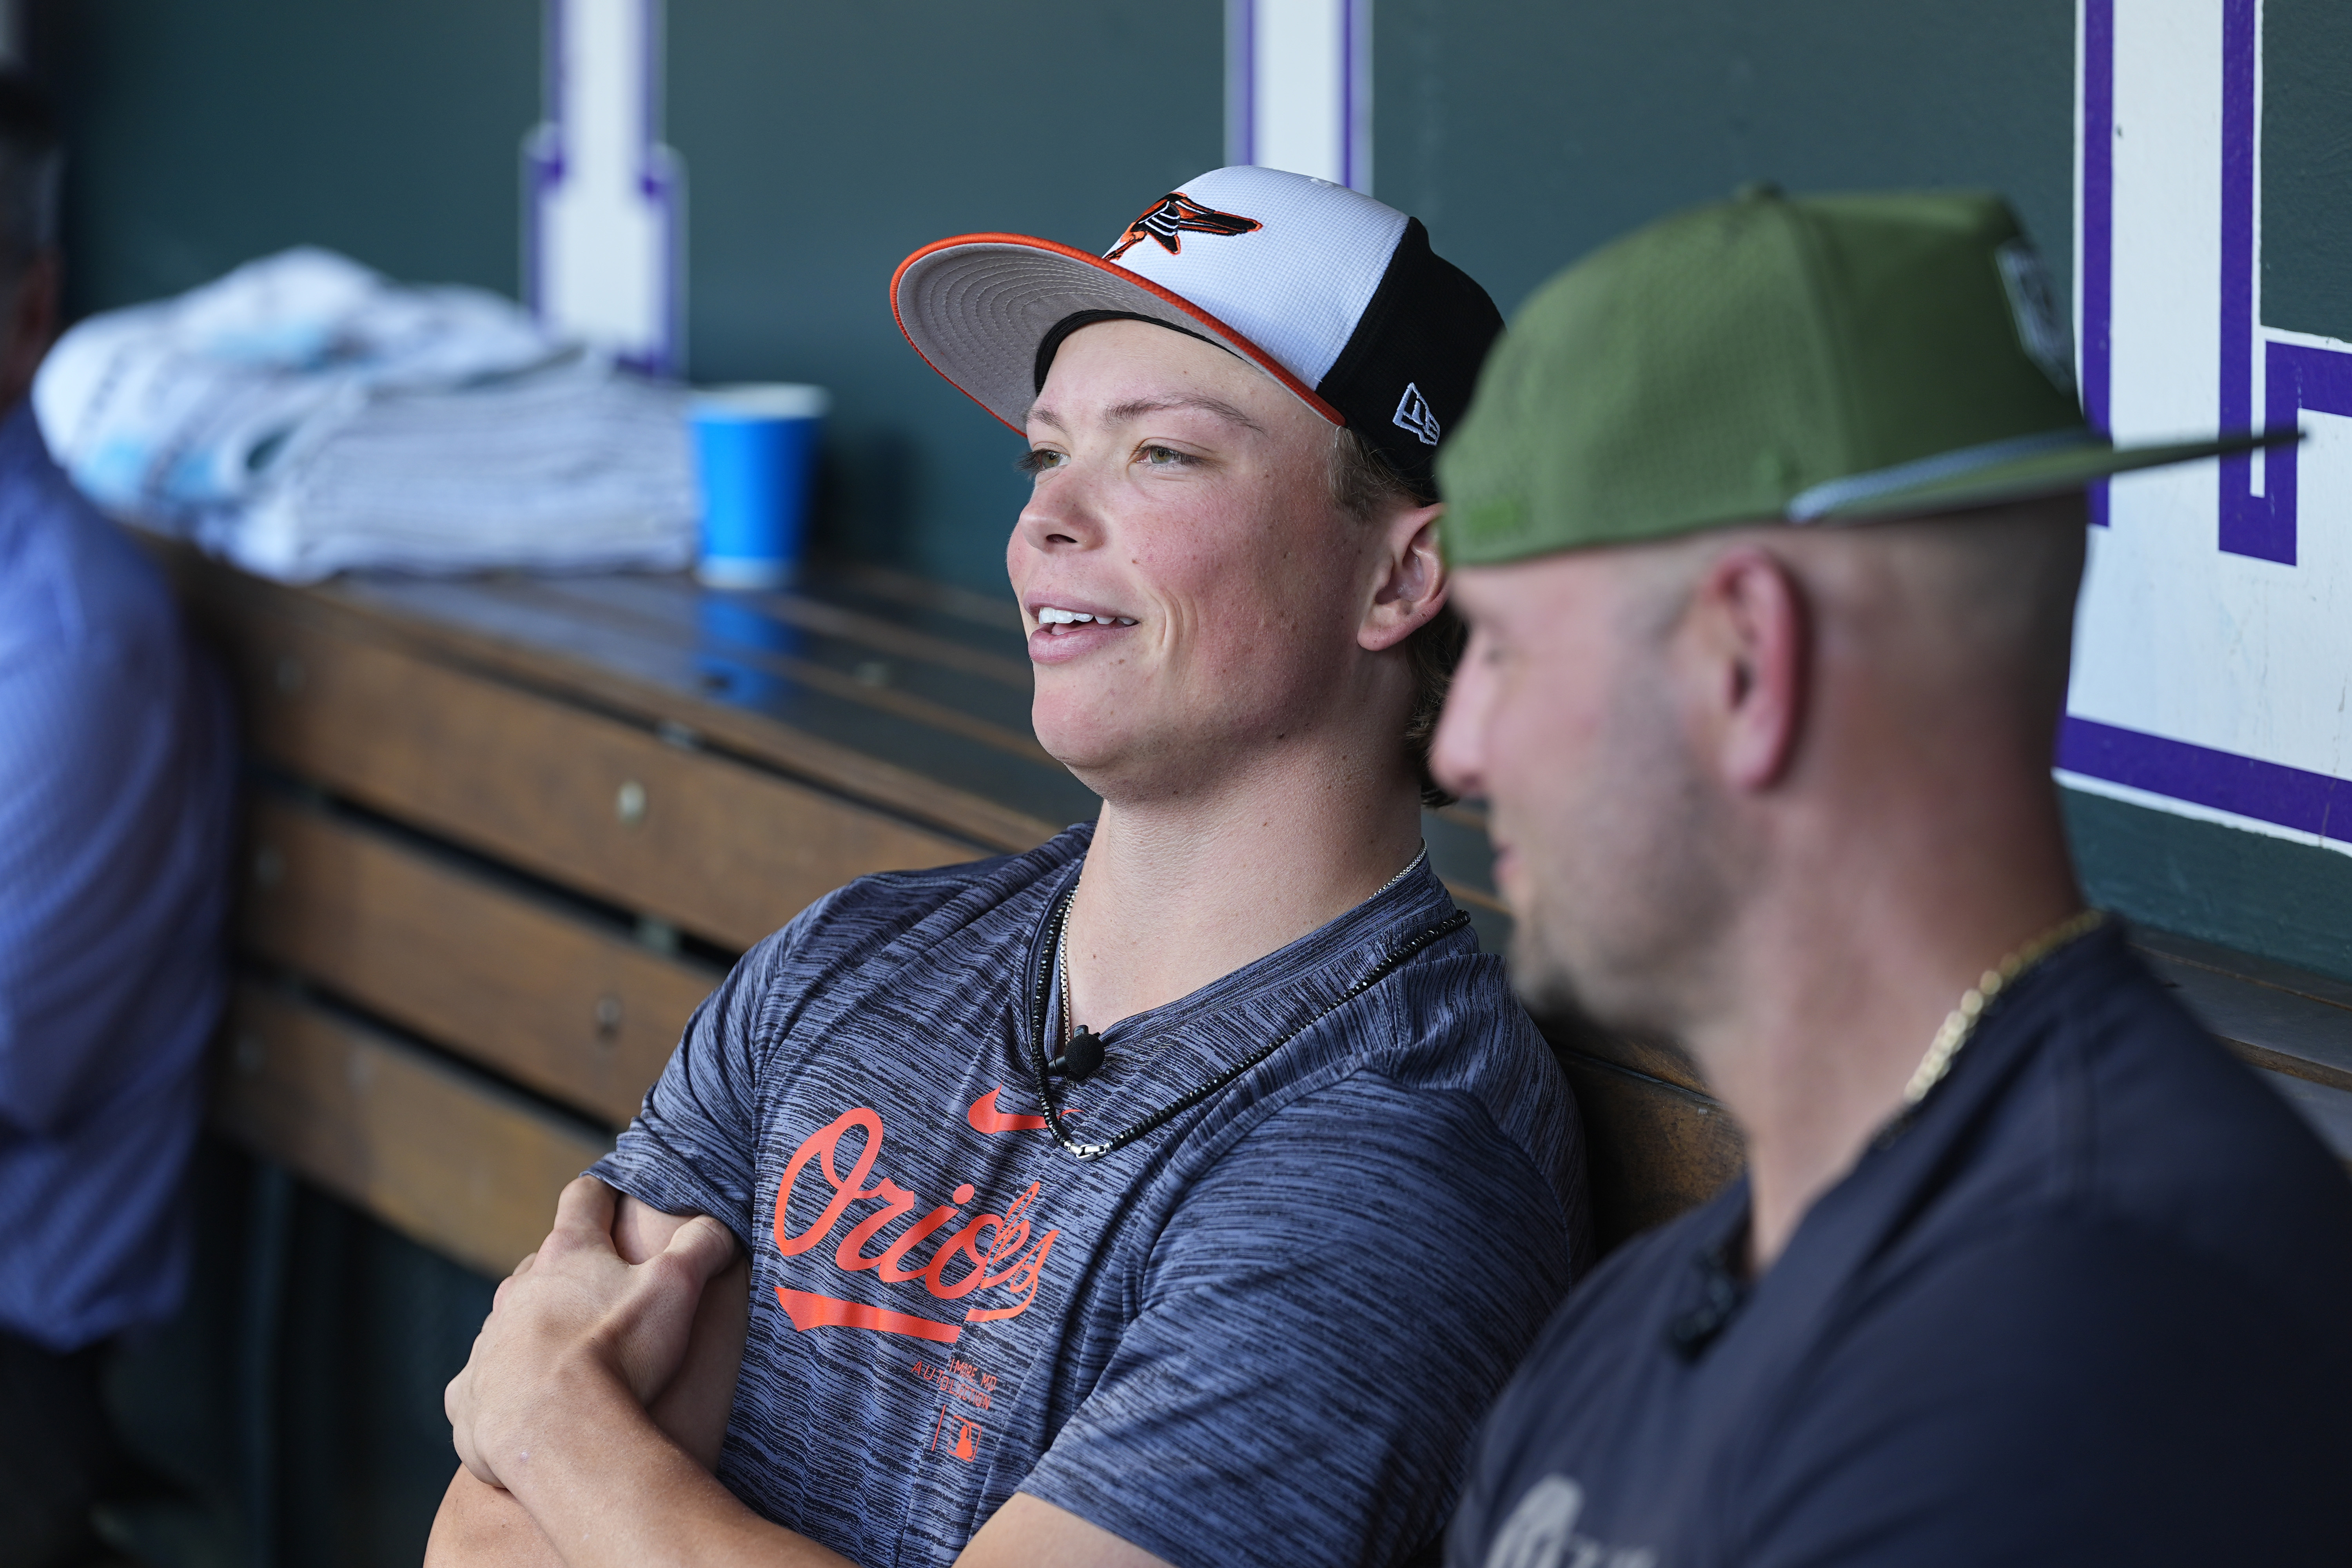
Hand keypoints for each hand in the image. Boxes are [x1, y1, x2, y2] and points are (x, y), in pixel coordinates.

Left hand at [445, 1177, 737, 1490]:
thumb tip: (717, 1225)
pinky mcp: (470, 1393)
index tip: (615, 1198)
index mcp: (568, 1253)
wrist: (555, 1433)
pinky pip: (485, 1381)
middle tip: (605, 1298)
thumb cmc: (618, 1354)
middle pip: (543, 1263)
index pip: (584, 1199)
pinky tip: (532, 1407)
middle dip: (571, 1274)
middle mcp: (518, 1289)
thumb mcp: (678, 1287)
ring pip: (513, 1322)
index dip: (603, 1194)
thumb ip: (702, 1245)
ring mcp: (489, 1340)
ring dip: (537, 1331)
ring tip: (572, 1361)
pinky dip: (507, 1387)